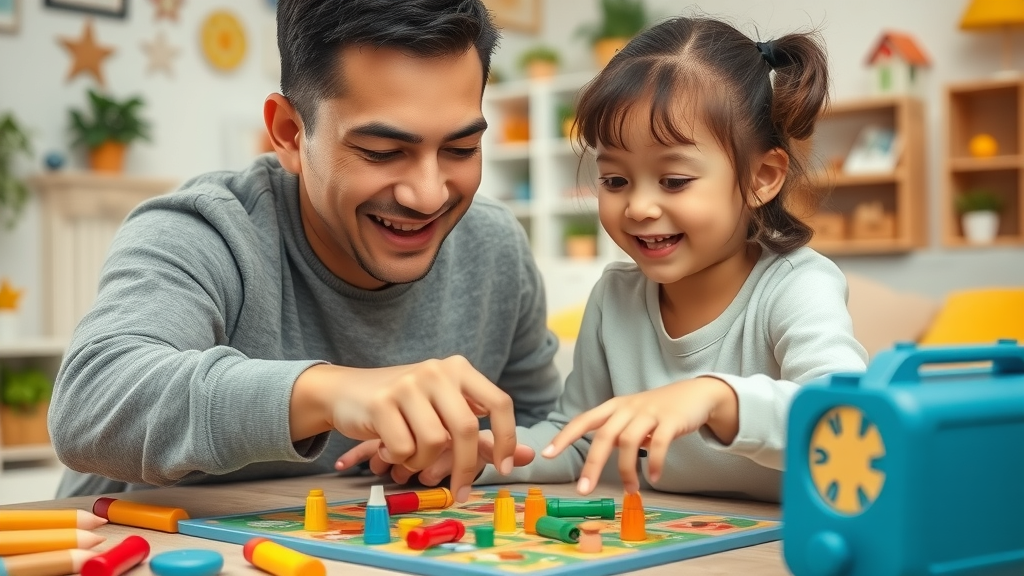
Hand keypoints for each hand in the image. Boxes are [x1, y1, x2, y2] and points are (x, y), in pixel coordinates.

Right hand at [289, 356, 517, 501]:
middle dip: (466, 468)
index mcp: (459, 369)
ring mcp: (407, 384)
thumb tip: (530, 456)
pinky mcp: (380, 402)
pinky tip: (389, 449)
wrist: (345, 392)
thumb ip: (485, 437)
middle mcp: (436, 370)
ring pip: (433, 442)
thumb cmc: (405, 408)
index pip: (499, 403)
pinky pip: (403, 448)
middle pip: (466, 429)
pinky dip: (400, 460)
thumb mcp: (445, 414)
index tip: (506, 468)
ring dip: (423, 462)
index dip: (507, 439)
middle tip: (461, 492)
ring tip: (410, 456)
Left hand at [541, 377, 737, 494]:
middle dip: (592, 464)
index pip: (583, 420)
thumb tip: (596, 458)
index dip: (564, 436)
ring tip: (630, 490)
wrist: (695, 393)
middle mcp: (628, 408)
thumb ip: (612, 432)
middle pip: (604, 436)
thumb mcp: (630, 415)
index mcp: (614, 407)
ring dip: (627, 470)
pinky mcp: (672, 420)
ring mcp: (650, 412)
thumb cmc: (658, 409)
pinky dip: (655, 463)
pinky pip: (660, 443)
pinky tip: (653, 478)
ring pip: (629, 442)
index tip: (547, 454)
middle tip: (583, 490)